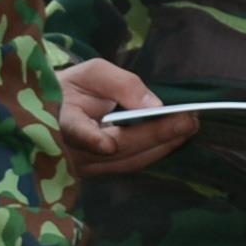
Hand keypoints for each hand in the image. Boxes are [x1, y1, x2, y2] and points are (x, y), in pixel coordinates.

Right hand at [59, 55, 194, 178]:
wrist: (55, 109)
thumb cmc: (72, 87)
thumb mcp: (92, 73)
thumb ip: (121, 85)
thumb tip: (154, 106)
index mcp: (63, 121)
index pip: (75, 131)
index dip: (91, 139)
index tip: (107, 144)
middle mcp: (72, 151)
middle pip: (119, 148)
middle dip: (157, 135)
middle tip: (189, 120)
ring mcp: (86, 167)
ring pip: (130, 161)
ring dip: (162, 145)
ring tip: (189, 126)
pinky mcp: (100, 172)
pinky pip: (132, 164)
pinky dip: (155, 151)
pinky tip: (176, 137)